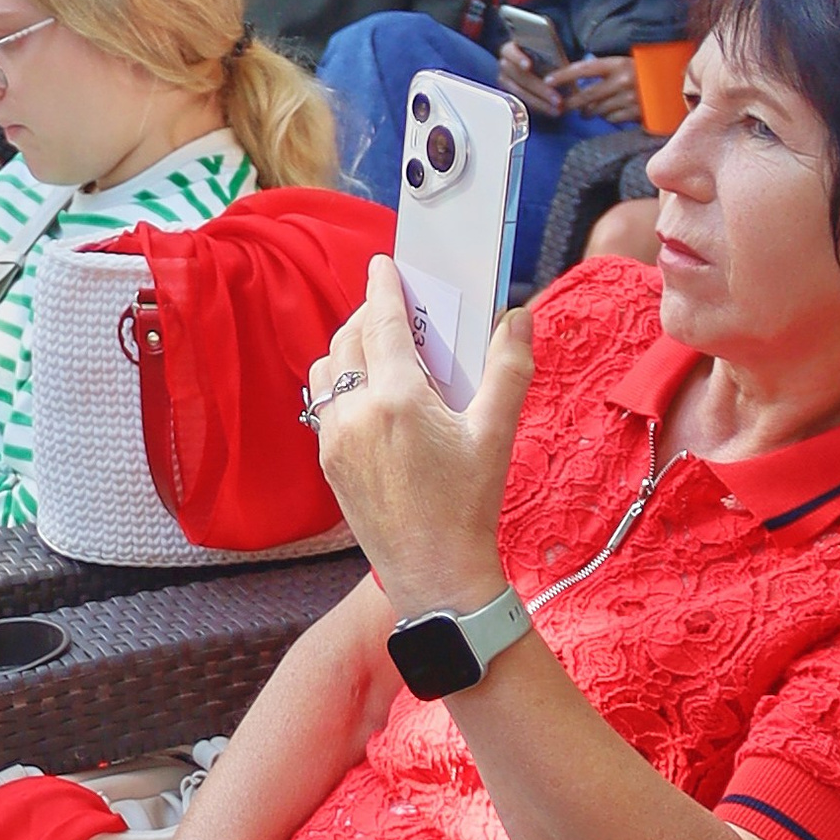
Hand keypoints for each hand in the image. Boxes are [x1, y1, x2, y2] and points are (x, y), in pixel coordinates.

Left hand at [307, 256, 533, 620]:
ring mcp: (335, 439)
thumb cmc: (468, 507)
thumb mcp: (496, 434)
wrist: (434, 574)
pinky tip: (367, 395)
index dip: (383, 287)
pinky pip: (322, 406)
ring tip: (377, 350)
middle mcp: (356, 414)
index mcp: (398, 399)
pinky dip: (338, 386)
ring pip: (325, 371)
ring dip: (346, 350)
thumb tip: (517, 318)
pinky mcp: (328, 463)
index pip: (380, 322)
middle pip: (347, 339)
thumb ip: (508, 369)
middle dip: (366, 315)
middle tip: (393, 309)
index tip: (384, 265)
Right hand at [496, 38, 564, 119]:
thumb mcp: (549, 50)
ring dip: (540, 103)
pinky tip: (552, 110)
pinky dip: (539, 108)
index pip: (510, 52)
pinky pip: (522, 104)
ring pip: (520, 94)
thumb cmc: (545, 54)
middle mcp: (504, 66)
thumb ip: (552, 55)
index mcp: (510, 49)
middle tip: (557, 98)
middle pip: (519, 78)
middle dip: (539, 89)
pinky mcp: (510, 95)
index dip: (518, 58)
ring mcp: (506, 82)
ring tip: (558, 108)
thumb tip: (562, 66)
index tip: (529, 66)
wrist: (542, 64)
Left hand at [549, 52, 642, 124]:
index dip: (562, 76)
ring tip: (594, 107)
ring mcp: (630, 100)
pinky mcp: (636, 115)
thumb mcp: (626, 64)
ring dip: (592, 111)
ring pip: (597, 111)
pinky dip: (609, 117)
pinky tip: (615, 110)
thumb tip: (575, 81)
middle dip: (569, 104)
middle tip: (561, 106)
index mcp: (618, 63)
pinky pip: (611, 120)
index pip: (582, 69)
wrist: (677, 85)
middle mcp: (623, 81)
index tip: (547, 81)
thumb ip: (604, 71)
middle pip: (585, 97)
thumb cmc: (646, 72)